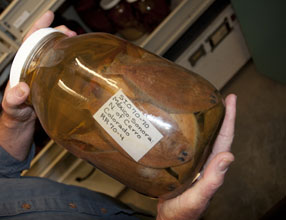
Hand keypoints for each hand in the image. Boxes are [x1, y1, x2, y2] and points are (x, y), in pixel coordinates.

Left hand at [0, 11, 76, 160]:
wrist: (21, 133)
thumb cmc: (14, 120)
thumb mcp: (12, 109)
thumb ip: (13, 100)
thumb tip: (21, 88)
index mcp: (23, 71)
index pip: (29, 42)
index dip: (39, 27)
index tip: (49, 16)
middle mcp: (34, 71)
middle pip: (44, 45)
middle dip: (57, 34)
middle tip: (70, 31)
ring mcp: (44, 78)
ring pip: (55, 56)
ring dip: (64, 46)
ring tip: (76, 41)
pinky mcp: (53, 87)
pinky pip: (61, 70)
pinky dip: (69, 62)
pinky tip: (78, 62)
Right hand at [157, 94, 236, 219]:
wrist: (168, 218)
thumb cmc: (183, 212)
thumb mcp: (198, 197)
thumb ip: (213, 180)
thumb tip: (229, 155)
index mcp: (212, 167)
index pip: (225, 138)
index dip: (229, 118)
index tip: (231, 99)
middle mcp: (206, 161)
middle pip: (216, 133)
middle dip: (220, 114)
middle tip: (218, 95)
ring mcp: (194, 162)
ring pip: (202, 137)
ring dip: (204, 121)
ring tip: (200, 104)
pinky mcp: (182, 163)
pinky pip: (187, 143)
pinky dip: (186, 131)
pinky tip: (177, 124)